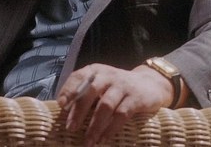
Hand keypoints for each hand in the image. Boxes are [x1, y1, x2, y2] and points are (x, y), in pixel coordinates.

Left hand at [57, 63, 174, 144]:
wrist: (150, 84)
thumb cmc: (117, 87)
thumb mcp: (101, 83)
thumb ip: (85, 91)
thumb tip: (63, 110)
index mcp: (96, 70)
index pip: (78, 76)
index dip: (68, 90)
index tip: (60, 105)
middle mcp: (108, 75)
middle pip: (90, 91)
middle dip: (79, 111)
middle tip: (70, 128)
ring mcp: (123, 86)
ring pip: (105, 105)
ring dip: (95, 125)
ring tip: (88, 141)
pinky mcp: (136, 98)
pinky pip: (122, 114)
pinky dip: (111, 128)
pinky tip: (104, 139)